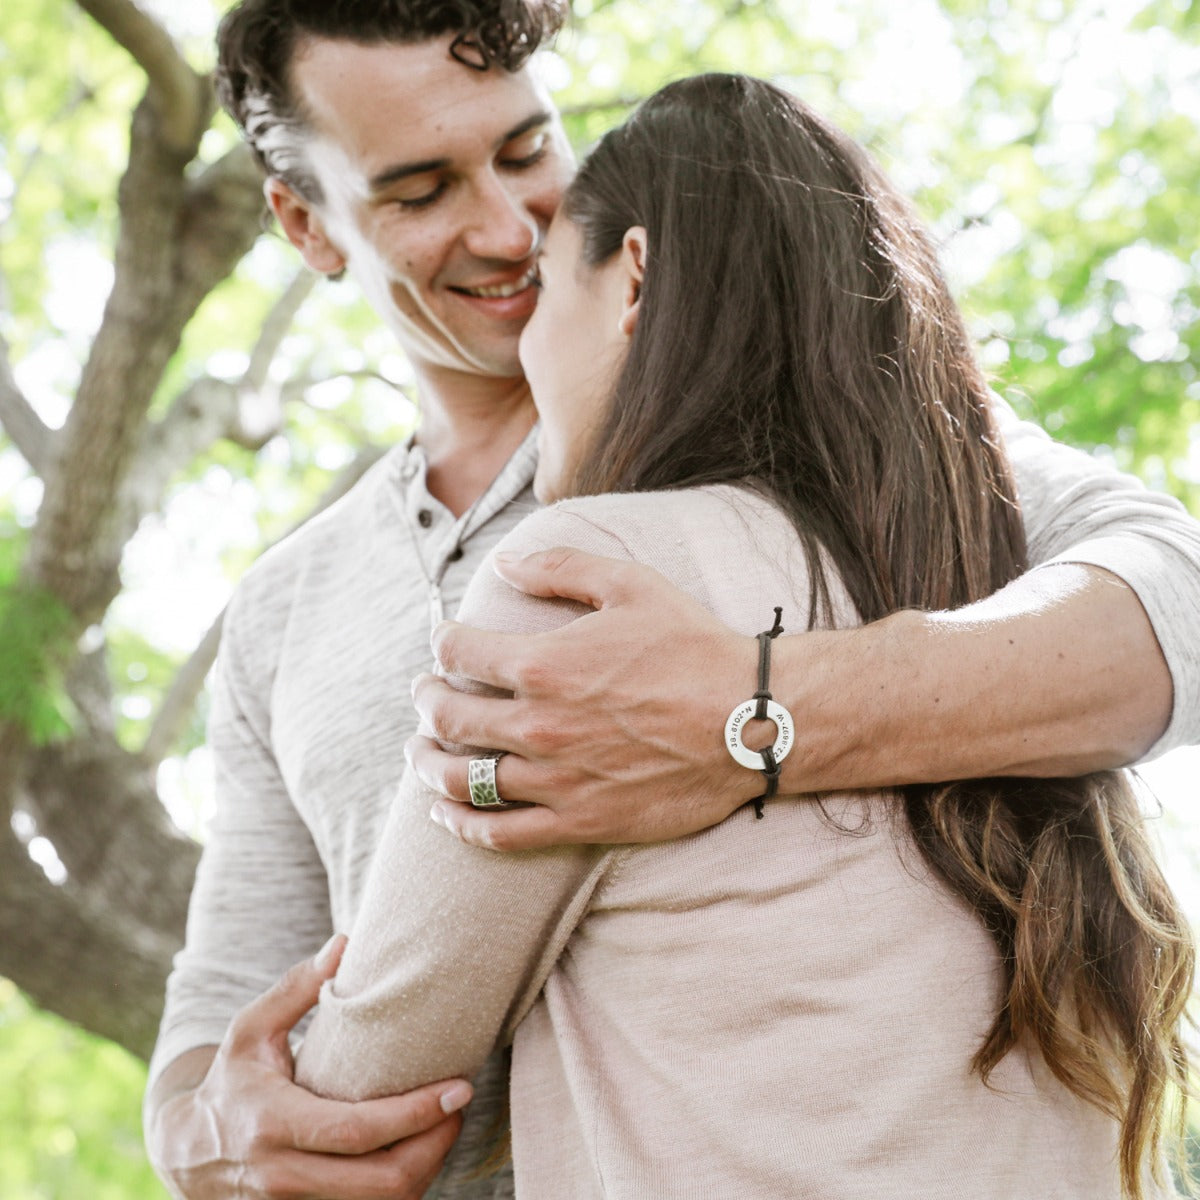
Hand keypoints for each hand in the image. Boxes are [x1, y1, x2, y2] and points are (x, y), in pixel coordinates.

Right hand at [146, 935, 471, 1198]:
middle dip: (434, 1147)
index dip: (415, 1114)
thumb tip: (344, 942)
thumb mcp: (250, 1031)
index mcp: (274, 1124)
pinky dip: (401, 1189)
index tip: (458, 1088)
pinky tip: (418, 1152)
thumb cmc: (232, 1081)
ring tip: (445, 1125)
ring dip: (425, 1170)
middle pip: (381, 1183)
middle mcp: (283, 1177)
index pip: (358, 1131)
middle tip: (460, 1107)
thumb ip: (295, 988)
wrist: (187, 1154)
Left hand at [408, 547, 765, 850]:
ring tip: (420, 753)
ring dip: (428, 764)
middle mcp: (540, 724)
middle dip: (426, 701)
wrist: (754, 721)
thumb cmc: (695, 647)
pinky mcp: (580, 820)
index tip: (443, 641)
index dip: (442, 642)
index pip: (460, 652)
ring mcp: (557, 778)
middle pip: (449, 717)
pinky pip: (500, 832)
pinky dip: (462, 824)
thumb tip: (503, 563)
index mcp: (545, 664)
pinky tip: (446, 812)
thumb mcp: (631, 584)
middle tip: (423, 694)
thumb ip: (560, 567)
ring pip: (462, 779)